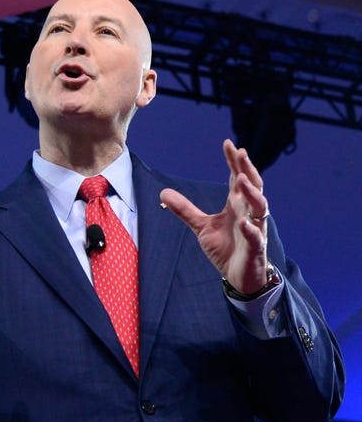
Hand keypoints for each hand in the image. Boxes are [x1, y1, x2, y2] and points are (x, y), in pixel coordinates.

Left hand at [159, 139, 268, 293]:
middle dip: (247, 169)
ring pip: (260, 208)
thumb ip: (185, 210)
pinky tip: (243, 223)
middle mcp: (248, 213)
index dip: (234, 162)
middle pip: (253, 186)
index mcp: (237, 205)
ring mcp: (255, 229)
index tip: (228, 144)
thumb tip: (163, 193)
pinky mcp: (255, 248)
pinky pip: (256, 237)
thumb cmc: (226, 248)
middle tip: (240, 153)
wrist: (240, 277)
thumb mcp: (202, 227)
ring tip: (241, 180)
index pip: (237, 178)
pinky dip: (250, 230)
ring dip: (252, 193)